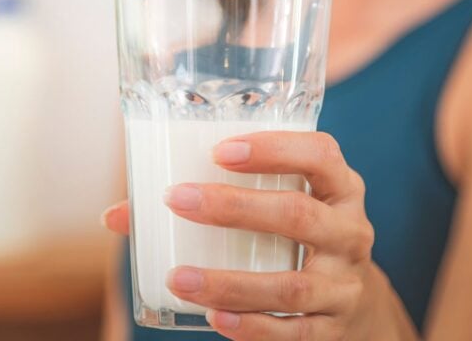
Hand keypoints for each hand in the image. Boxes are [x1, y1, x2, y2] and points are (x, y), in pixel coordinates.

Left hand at [103, 131, 417, 339]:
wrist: (354, 301)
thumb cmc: (298, 237)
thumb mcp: (280, 204)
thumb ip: (214, 198)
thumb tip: (117, 215)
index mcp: (339, 188)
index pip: (320, 155)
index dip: (276, 148)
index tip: (220, 150)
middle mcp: (349, 232)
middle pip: (299, 215)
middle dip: (236, 207)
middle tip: (179, 200)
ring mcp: (344, 284)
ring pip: (292, 284)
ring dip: (231, 281)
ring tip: (180, 277)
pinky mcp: (332, 328)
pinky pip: (294, 332)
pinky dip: (253, 326)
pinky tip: (215, 316)